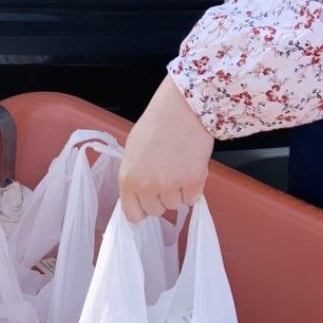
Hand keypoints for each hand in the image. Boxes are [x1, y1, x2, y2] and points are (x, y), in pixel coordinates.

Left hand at [119, 76, 212, 221]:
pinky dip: (194, 187)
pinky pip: (193, 199)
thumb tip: (138, 195)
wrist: (182, 107)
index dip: (142, 208)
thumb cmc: (157, 124)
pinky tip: (191, 167)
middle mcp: (147, 185)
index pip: (132, 215)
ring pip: (176, 205)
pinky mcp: (192, 182)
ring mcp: (170, 185)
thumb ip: (134, 176)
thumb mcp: (133, 150)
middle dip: (162, 197)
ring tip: (179, 166)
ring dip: (179, 191)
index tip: (149, 200)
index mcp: (128, 178)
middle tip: (167, 175)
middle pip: (156, 211)